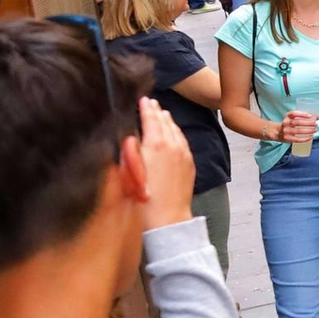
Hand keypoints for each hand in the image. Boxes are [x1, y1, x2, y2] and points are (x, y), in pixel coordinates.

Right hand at [136, 98, 195, 230]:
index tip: (143, 99)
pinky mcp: (190, 164)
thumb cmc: (142, 198)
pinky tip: (174, 134)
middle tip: (152, 103)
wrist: (167, 218)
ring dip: (168, 121)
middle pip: (165, 122)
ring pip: (176, 131)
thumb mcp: (128, 171)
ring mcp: (184, 154)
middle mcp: (173, 145)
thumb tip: (131, 136)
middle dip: (157, 112)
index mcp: (156, 144)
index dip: (146, 108)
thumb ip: (129, 149)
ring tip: (163, 114)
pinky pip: (183, 142)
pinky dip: (177, 134)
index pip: (151, 119)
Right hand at [276, 109, 318, 145]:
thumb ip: (305, 116)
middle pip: (298, 122)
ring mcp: (286, 131)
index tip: (310, 115)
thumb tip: (318, 116)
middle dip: (308, 123)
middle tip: (315, 124)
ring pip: (299, 131)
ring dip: (309, 130)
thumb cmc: (289, 124)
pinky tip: (311, 137)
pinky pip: (297, 139)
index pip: (294, 113)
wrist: (277, 132)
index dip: (302, 114)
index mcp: (287, 116)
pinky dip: (305, 138)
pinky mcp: (287, 138)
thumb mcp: (294, 118)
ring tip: (315, 130)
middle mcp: (286, 123)